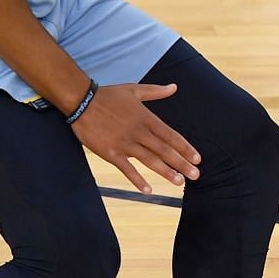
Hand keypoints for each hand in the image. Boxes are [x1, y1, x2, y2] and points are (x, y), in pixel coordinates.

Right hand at [69, 82, 201, 193]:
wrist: (81, 100)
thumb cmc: (108, 95)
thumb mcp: (134, 90)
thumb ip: (156, 91)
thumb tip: (175, 87)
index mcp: (146, 118)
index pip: (171, 136)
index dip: (185, 148)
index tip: (197, 158)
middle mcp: (138, 132)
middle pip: (164, 150)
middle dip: (181, 163)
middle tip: (195, 175)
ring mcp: (125, 143)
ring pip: (149, 160)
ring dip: (165, 172)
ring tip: (179, 182)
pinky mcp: (110, 152)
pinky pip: (126, 169)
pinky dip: (137, 180)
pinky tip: (148, 190)